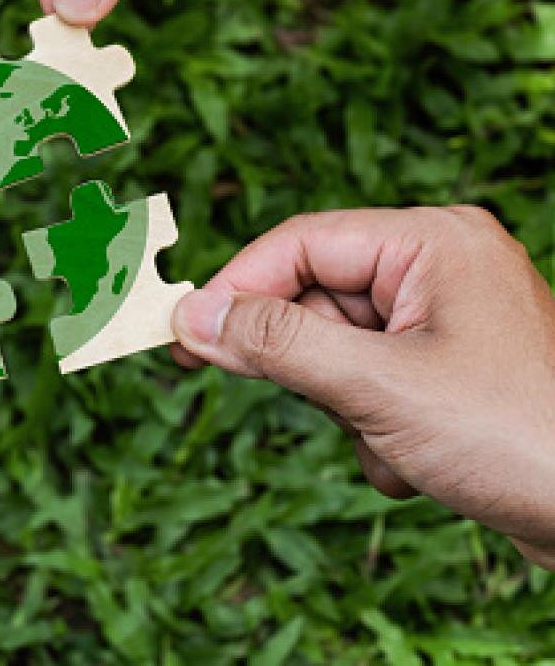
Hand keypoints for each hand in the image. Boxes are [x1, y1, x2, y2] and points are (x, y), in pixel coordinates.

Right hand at [171, 207, 554, 568]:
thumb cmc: (521, 437)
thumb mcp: (379, 387)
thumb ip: (279, 345)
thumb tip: (195, 319)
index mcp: (432, 242)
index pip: (300, 244)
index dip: (235, 288)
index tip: (181, 335)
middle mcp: (438, 269)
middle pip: (315, 299)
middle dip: (311, 368)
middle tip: (323, 406)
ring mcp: (446, 320)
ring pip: (337, 350)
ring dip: (348, 410)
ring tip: (397, 442)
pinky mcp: (449, 370)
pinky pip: (370, 384)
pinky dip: (375, 428)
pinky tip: (417, 461)